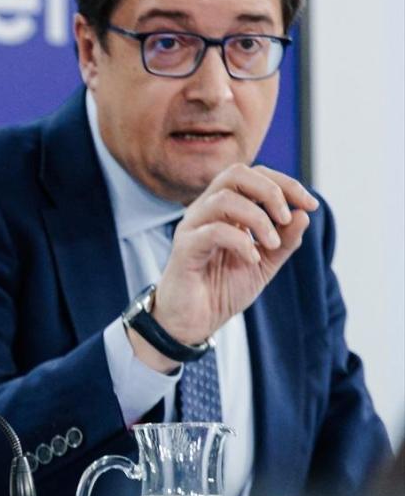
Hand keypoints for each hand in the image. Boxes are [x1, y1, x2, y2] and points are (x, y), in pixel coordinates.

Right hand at [149, 164, 316, 353]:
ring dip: (258, 219)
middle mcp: (206, 211)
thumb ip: (285, 241)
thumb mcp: (265, 264)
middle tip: (286, 218)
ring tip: (271, 244)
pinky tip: (251, 260)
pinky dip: (241, 242)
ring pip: (224, 199)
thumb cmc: (222, 290)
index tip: (311, 205)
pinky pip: (213, 231)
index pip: (253, 175)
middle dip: (270, 191)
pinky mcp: (184, 248)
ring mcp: (193, 227)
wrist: (194, 322)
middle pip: (235, 173)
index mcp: (226, 210)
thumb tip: (304, 214)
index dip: (286, 184)